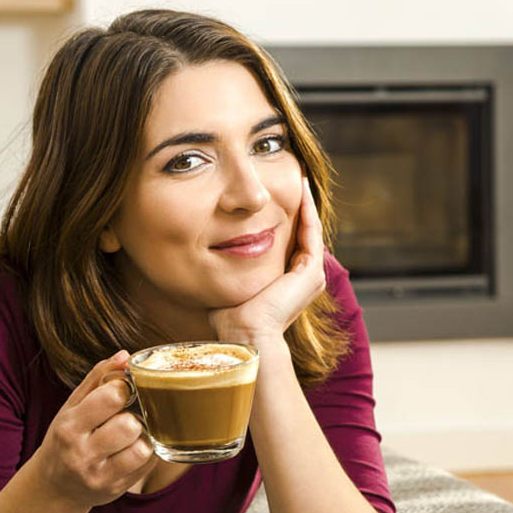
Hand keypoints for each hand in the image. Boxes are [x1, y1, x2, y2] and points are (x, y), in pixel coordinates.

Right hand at [28, 351, 156, 508]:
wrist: (53, 488)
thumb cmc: (65, 439)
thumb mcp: (72, 407)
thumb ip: (97, 379)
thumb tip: (125, 356)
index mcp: (69, 427)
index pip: (110, 398)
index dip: (124, 389)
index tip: (124, 391)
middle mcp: (82, 454)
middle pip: (128, 425)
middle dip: (133, 417)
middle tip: (126, 417)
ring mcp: (100, 476)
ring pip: (142, 448)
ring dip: (143, 437)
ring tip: (132, 435)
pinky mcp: (116, 489)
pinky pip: (148, 465)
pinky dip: (147, 453)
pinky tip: (134, 448)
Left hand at [208, 177, 325, 347]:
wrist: (244, 334)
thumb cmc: (229, 318)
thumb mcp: (227, 284)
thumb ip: (223, 269)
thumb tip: (200, 257)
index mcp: (287, 284)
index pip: (288, 244)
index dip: (282, 219)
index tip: (271, 198)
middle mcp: (304, 280)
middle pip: (302, 234)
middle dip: (296, 207)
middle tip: (290, 179)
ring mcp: (311, 276)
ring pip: (310, 230)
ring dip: (305, 203)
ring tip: (298, 177)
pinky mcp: (311, 271)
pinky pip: (311, 231)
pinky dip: (307, 209)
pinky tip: (300, 188)